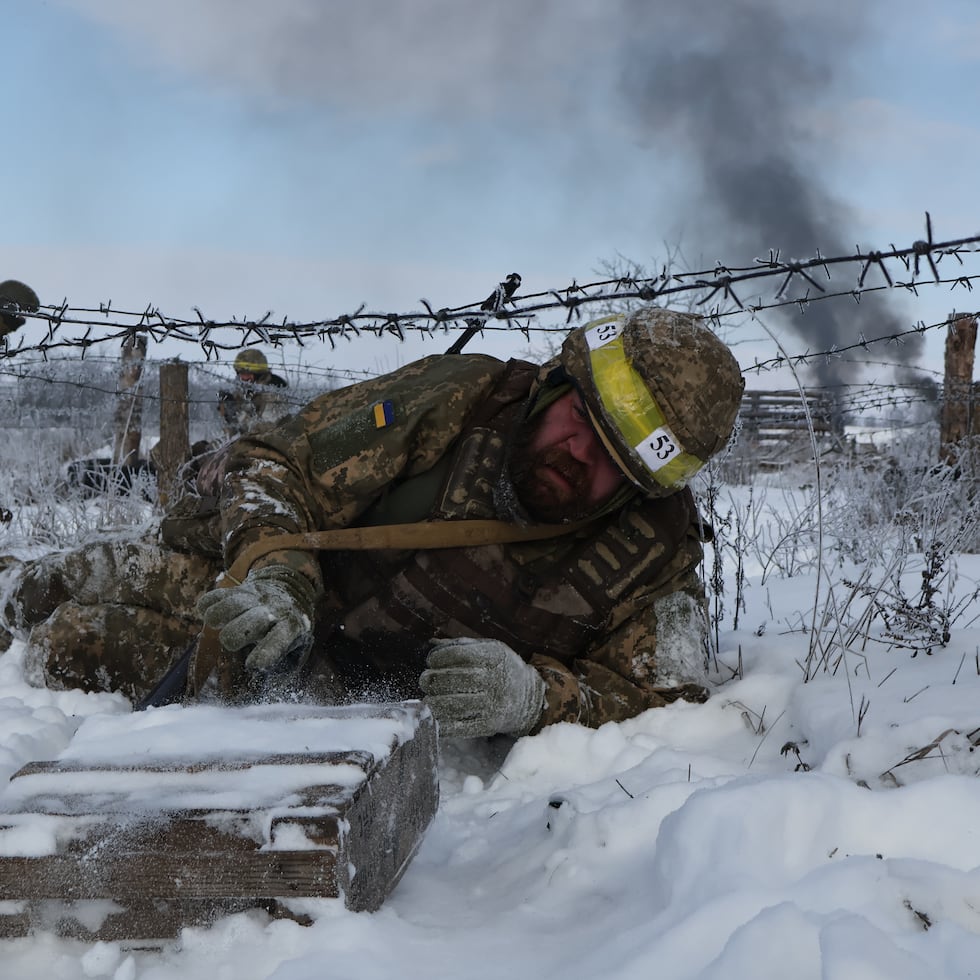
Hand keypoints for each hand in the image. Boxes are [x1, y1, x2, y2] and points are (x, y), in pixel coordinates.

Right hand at [197, 565, 316, 671]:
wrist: (289, 588)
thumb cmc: (288, 628)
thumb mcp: (297, 647)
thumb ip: (284, 669)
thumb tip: (263, 685)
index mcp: (290, 627)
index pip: (279, 640)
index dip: (265, 653)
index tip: (252, 665)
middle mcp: (272, 610)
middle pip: (250, 622)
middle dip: (234, 636)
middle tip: (232, 642)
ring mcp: (255, 598)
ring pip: (230, 605)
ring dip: (217, 617)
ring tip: (216, 625)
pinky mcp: (238, 589)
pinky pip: (216, 596)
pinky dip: (207, 605)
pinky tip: (210, 612)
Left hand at [419, 637, 544, 738]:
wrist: (528, 699)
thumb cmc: (502, 669)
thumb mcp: (491, 650)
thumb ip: (463, 646)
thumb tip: (433, 644)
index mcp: (496, 657)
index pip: (462, 655)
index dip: (441, 657)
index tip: (431, 660)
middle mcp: (496, 680)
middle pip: (456, 680)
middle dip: (434, 680)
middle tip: (425, 680)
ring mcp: (493, 705)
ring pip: (455, 705)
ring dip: (434, 703)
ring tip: (427, 699)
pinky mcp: (489, 725)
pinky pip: (460, 727)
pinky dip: (443, 724)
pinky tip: (433, 718)